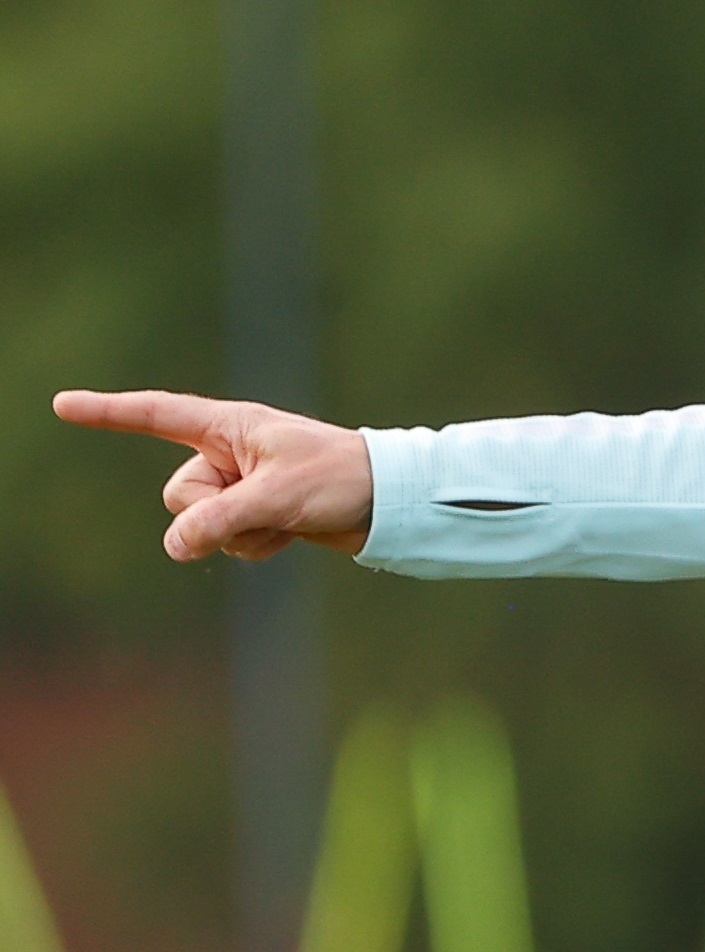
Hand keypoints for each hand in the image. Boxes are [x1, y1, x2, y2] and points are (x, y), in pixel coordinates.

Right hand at [50, 390, 373, 559]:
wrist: (392, 503)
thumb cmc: (342, 479)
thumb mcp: (276, 497)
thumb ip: (219, 519)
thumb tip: (174, 546)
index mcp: (231, 427)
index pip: (157, 415)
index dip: (109, 413)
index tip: (64, 405)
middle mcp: (230, 454)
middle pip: (178, 494)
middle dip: (214, 512)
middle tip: (269, 504)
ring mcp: (242, 487)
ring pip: (202, 525)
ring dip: (244, 533)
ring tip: (290, 517)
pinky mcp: (258, 515)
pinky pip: (231, 542)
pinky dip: (260, 544)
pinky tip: (295, 532)